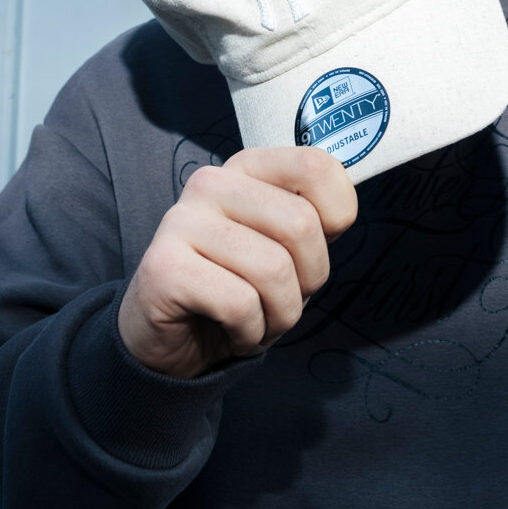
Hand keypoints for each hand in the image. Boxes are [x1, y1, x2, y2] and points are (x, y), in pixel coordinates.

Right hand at [117, 147, 357, 378]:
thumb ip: (316, 218)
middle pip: (302, 224)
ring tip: (256, 319)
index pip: (316, 167)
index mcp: (247, 167)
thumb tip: (345, 209)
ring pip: (275, 270)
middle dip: (308, 280)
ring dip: (279, 315)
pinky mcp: (162, 268)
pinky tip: (231, 331)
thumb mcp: (287, 246)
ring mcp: (181, 221)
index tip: (311, 249)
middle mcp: (211, 183)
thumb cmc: (242, 287)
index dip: (337, 218)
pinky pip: (241, 305)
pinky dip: (249, 333)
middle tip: (281, 297)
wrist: (174, 341)